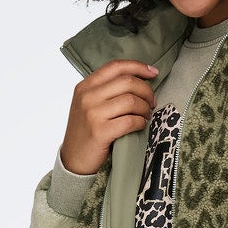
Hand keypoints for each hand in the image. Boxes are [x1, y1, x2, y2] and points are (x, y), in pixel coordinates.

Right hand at [59, 59, 159, 175]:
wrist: (73, 160)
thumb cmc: (86, 132)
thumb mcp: (88, 104)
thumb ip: (105, 90)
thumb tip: (137, 80)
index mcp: (85, 86)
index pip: (115, 66)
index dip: (138, 67)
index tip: (153, 72)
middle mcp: (87, 97)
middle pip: (127, 82)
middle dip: (146, 91)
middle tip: (152, 102)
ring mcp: (93, 114)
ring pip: (131, 101)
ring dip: (145, 108)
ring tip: (146, 115)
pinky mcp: (101, 132)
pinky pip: (130, 121)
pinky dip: (141, 122)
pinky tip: (141, 125)